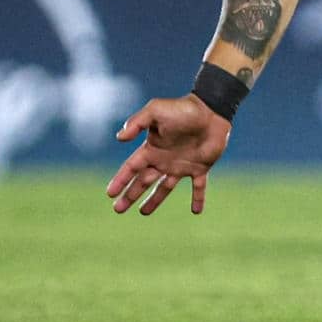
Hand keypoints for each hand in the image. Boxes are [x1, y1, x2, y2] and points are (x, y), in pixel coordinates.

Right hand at [106, 94, 230, 215]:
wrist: (212, 109)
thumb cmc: (183, 109)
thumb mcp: (155, 110)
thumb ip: (136, 122)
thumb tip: (119, 138)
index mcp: (152, 148)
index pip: (131, 168)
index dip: (120, 180)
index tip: (109, 194)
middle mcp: (164, 159)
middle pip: (143, 181)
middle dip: (130, 195)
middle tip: (118, 209)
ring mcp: (182, 165)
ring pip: (165, 188)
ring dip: (154, 200)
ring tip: (143, 213)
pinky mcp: (201, 167)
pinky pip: (199, 187)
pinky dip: (198, 198)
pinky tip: (196, 211)